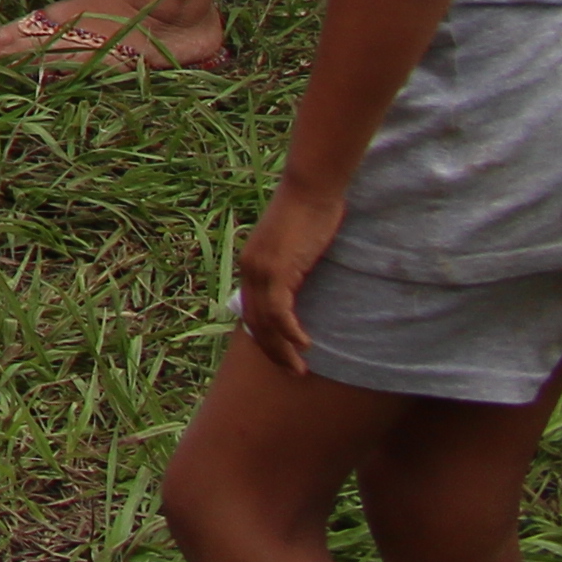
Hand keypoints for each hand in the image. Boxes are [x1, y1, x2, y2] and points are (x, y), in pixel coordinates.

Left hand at [234, 181, 344, 372]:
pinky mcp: (277, 270)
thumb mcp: (295, 247)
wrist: (311, 189)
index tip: (279, 355)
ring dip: (281, 349)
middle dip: (272, 351)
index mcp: (251, 265)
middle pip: (255, 322)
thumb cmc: (310, 214)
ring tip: (299, 368)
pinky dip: (290, 332)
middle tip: (292, 371)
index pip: (251, 310)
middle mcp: (250, 269)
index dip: (264, 336)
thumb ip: (292, 267)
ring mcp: (261, 270)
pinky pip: (279, 311)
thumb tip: (301, 285)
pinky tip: (304, 344)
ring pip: (266, 322)